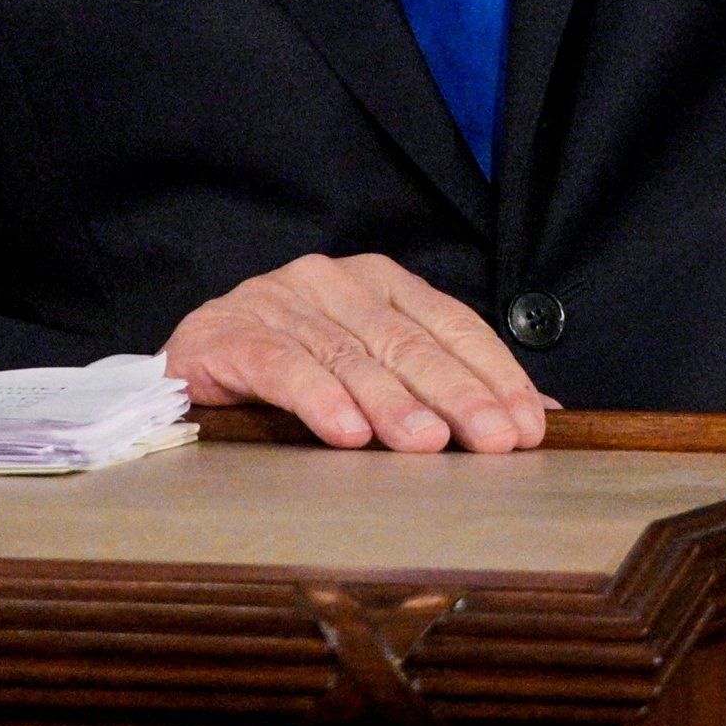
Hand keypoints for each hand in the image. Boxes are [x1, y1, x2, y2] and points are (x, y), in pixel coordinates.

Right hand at [163, 253, 551, 455]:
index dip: (492, 372)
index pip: (447, 321)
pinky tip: (347, 433)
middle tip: (495, 441)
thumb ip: (442, 387)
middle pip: (406, 340)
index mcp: (374, 282)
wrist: (187, 370)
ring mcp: (277, 301)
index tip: (529, 423)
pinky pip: (281, 365)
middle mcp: (330, 281)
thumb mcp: (372, 373)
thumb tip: (538, 415)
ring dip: (393, 403)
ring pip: (348, 354)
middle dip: (458, 394)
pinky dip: (318, 398)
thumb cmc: (293, 376)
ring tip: (428, 445)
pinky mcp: (227, 334)